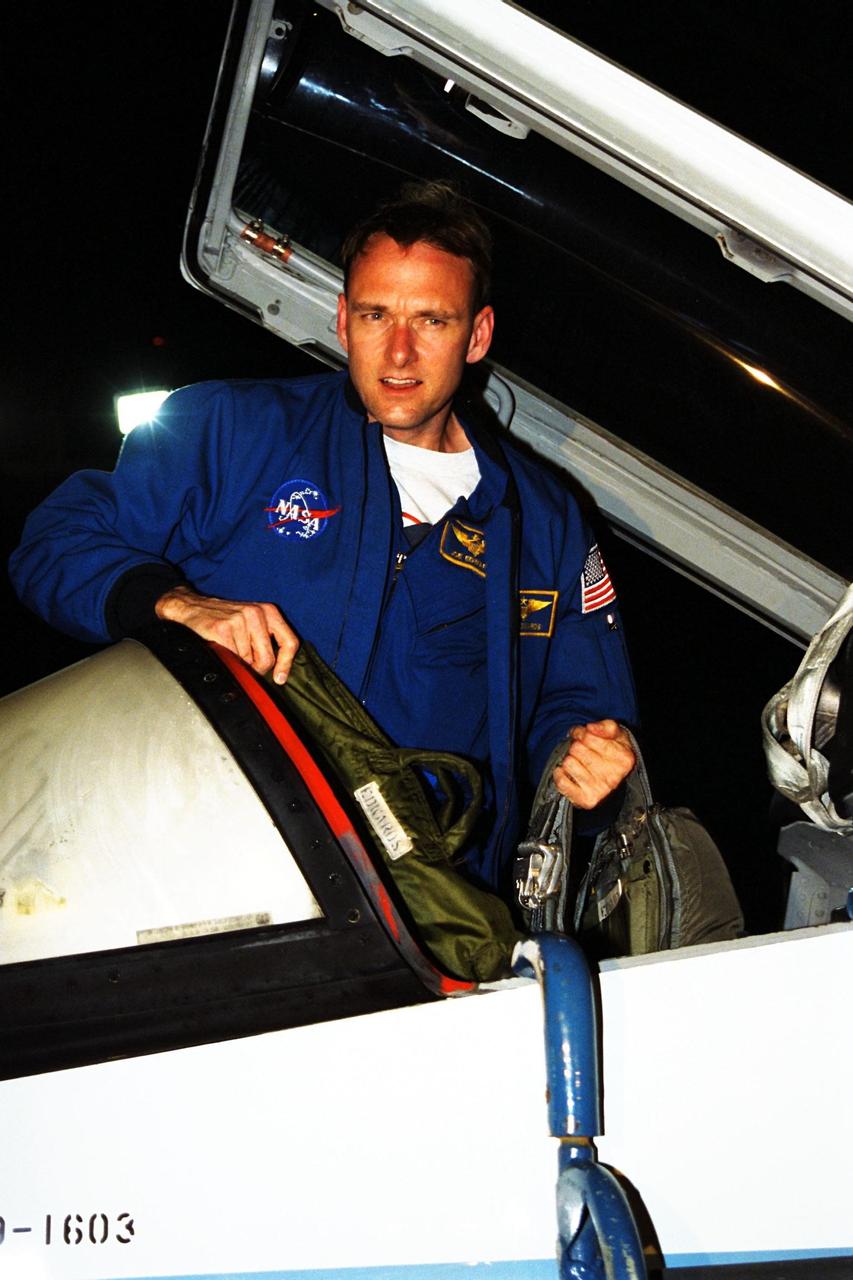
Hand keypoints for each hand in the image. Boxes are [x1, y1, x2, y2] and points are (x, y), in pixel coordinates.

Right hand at [155, 585, 298, 682]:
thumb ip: (266, 640)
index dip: (286, 664)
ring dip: (237, 662)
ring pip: (247, 661)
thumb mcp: (251, 623)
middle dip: (255, 667)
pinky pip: (231, 659)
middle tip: (242, 660)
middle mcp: (256, 613)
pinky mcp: (222, 629)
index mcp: (268, 611)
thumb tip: (278, 673)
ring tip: (227, 647)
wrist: (191, 607)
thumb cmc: (223, 619)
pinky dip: (224, 660)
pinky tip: (218, 648)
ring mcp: (239, 620)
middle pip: (267, 659)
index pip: (289, 642)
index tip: (279, 679)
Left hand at [552, 719, 634, 808]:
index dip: (581, 733)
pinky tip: (569, 773)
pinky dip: (560, 775)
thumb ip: (607, 726)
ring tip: (578, 763)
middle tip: (581, 750)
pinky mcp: (586, 800)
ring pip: (568, 763)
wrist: (614, 781)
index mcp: (624, 759)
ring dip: (570, 760)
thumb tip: (591, 728)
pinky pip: (562, 782)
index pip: (588, 737)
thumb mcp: (617, 735)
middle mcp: (614, 776)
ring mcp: (600, 790)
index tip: (583, 736)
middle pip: (576, 749)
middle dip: (576, 746)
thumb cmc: (613, 752)